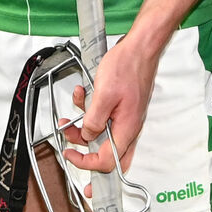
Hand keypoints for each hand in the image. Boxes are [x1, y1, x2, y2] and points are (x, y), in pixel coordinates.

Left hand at [60, 36, 157, 176]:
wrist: (140, 48)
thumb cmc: (127, 66)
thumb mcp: (103, 94)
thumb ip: (93, 120)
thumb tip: (87, 136)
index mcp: (126, 129)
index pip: (107, 162)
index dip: (86, 163)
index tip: (71, 154)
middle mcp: (129, 127)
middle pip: (109, 156)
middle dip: (87, 154)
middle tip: (71, 149)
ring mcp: (127, 118)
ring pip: (104, 136)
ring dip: (85, 129)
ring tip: (70, 118)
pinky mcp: (124, 108)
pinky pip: (105, 119)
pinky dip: (91, 112)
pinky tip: (84, 97)